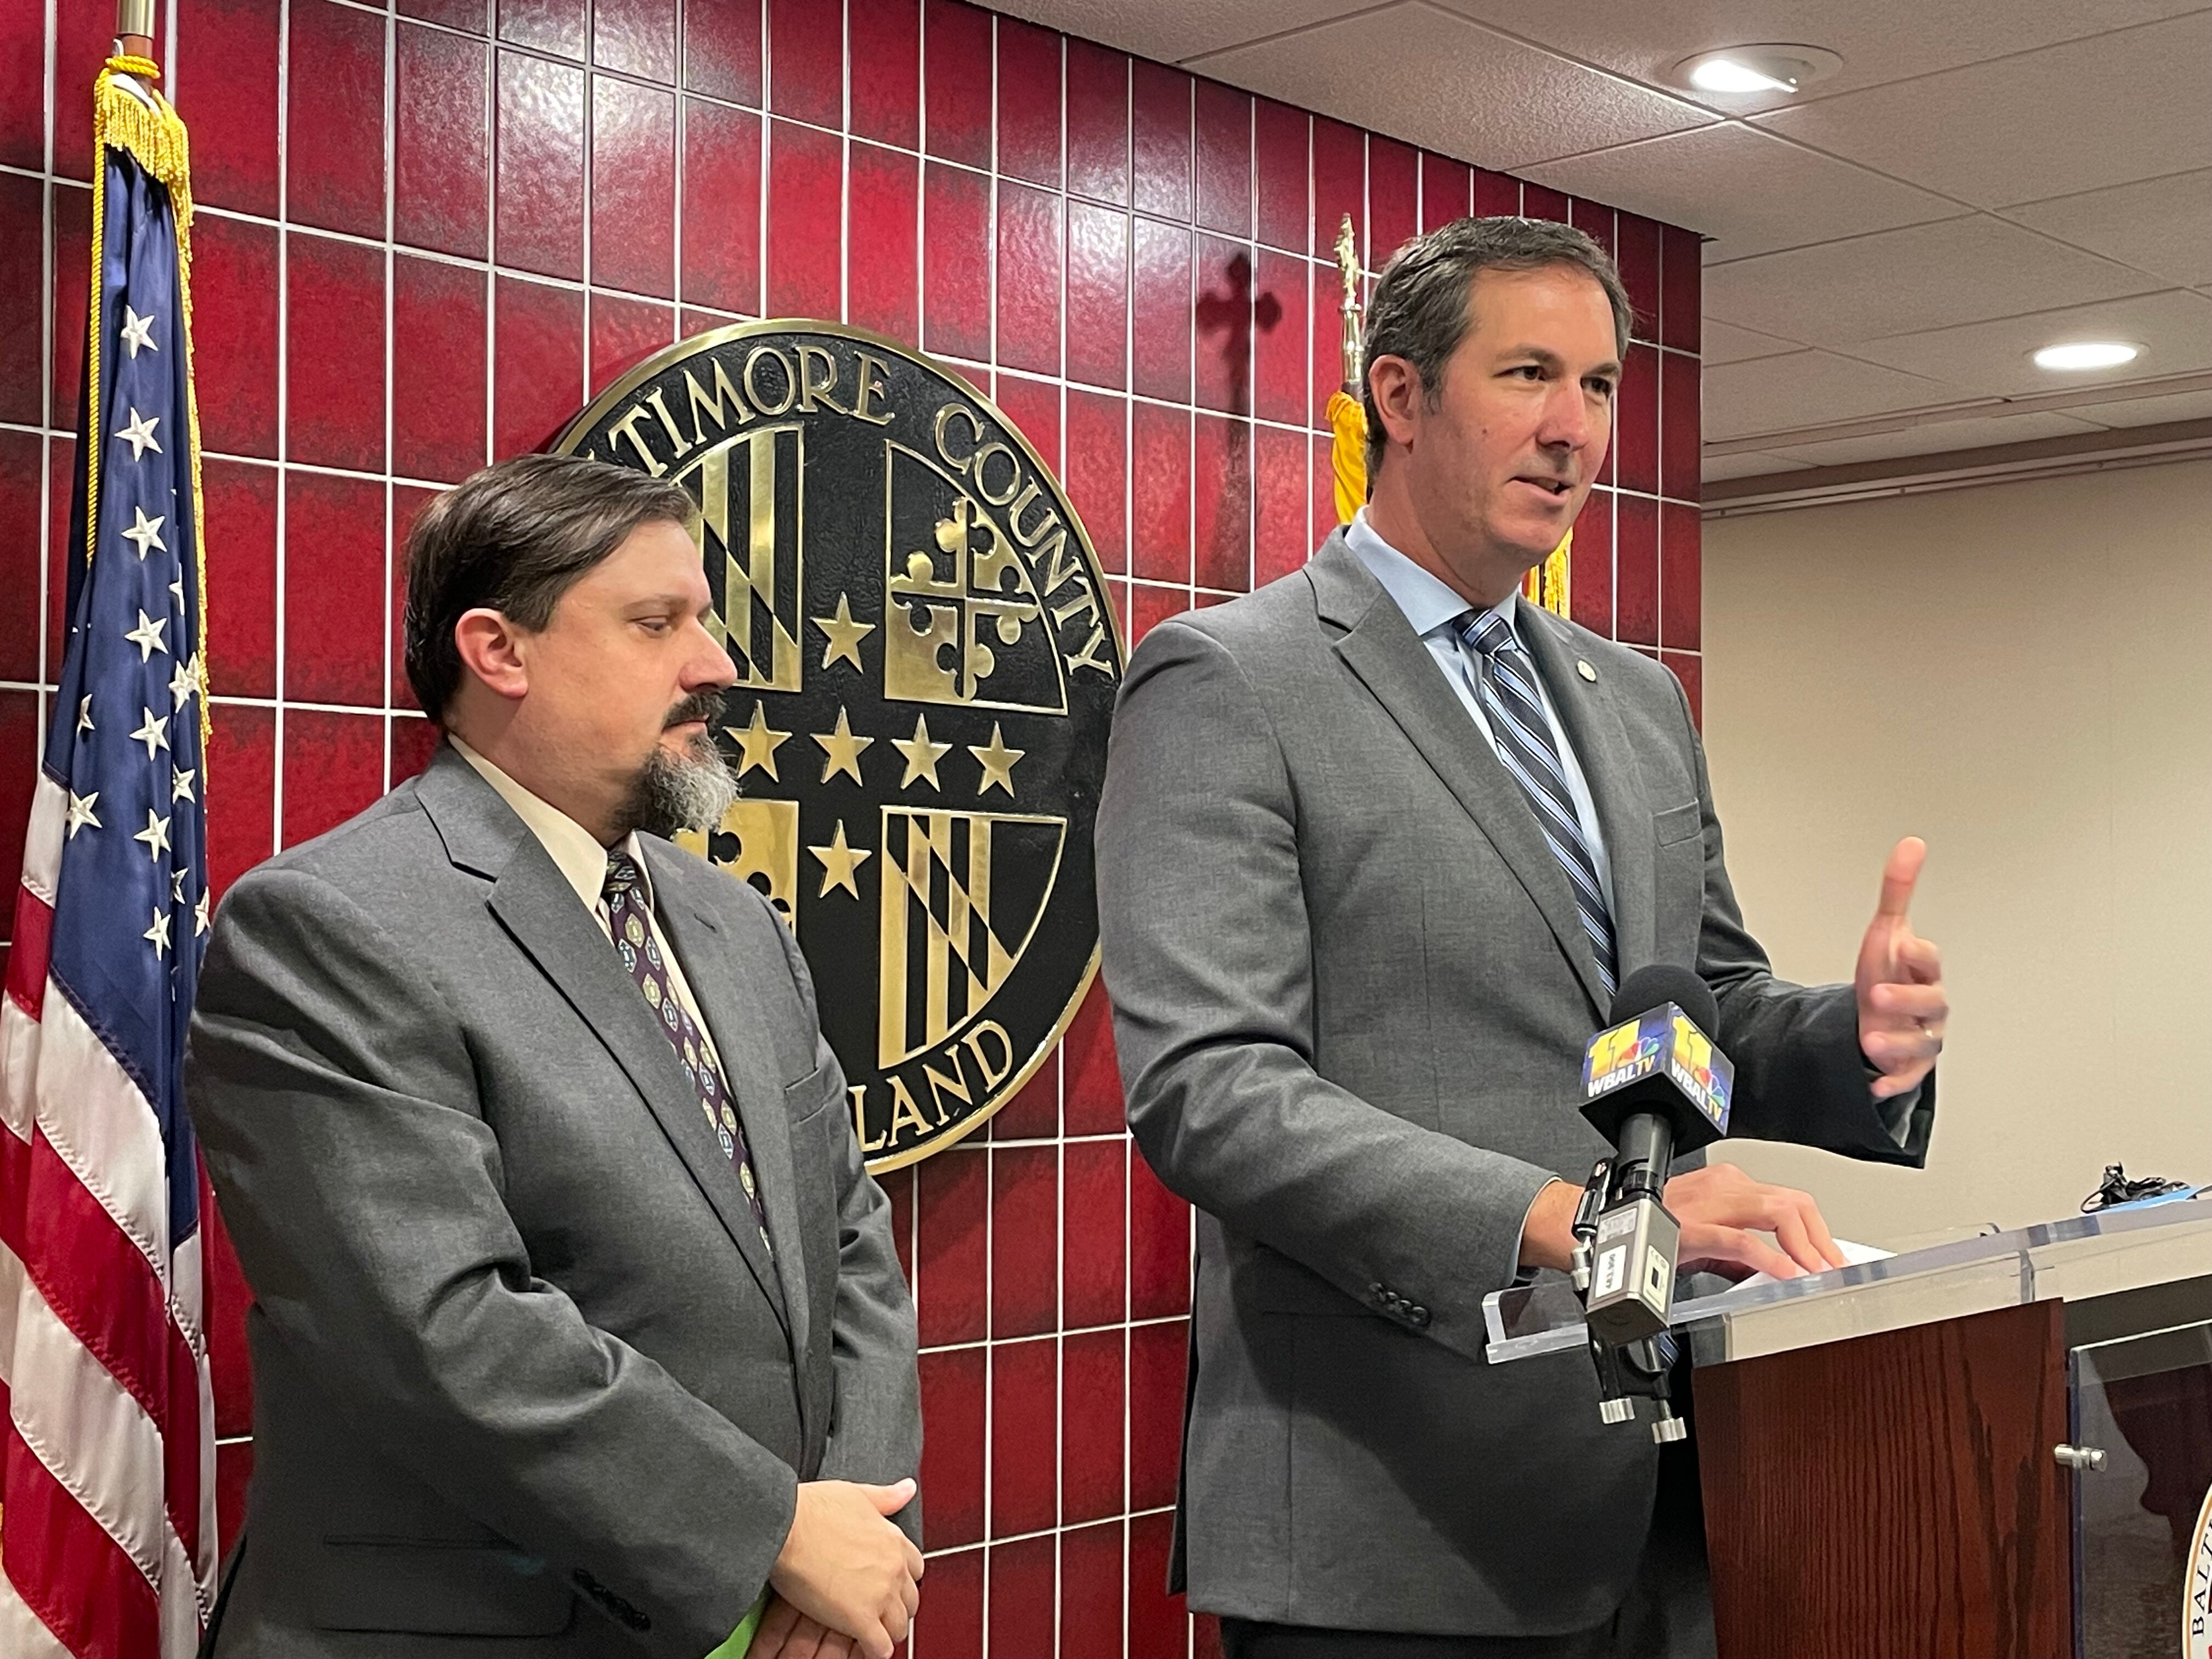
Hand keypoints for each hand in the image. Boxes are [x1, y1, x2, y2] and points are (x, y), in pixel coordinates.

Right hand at [768, 1479, 921, 1658]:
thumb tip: (907, 1488)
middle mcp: (892, 1568)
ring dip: (888, 1631)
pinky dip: (875, 1651)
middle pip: (911, 1600)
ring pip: (899, 1626)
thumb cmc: (812, 1510)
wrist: (788, 1526)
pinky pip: (879, 1647)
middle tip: (882, 1612)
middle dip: (898, 1608)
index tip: (891, 1584)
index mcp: (893, 1540)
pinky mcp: (860, 1619)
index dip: (903, 1579)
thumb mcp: (857, 1494)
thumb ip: (886, 1497)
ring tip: (874, 1633)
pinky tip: (867, 1649)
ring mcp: (879, 1594)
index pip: (916, 1568)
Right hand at [1665, 1162, 1846, 1280]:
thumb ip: (1739, 1251)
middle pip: (1793, 1202)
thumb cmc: (1651, 1227)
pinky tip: (1784, 1274)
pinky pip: (1742, 1240)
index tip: (1830, 1257)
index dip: (1817, 1230)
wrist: (1608, 1228)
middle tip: (1834, 1268)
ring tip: (1816, 1271)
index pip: (1789, 1200)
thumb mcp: (1705, 1235)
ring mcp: (1710, 1204)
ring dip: (1805, 1245)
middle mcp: (1724, 1186)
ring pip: (1777, 1212)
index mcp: (1728, 1185)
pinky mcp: (1694, 1228)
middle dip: (1821, 1237)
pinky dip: (1770, 1258)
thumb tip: (1771, 1270)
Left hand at [1855, 837, 1946, 1100]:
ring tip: (1870, 1040)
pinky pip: (1907, 1079)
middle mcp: (1929, 1007)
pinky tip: (1875, 1084)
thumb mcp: (1886, 932)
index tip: (1899, 944)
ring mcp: (1921, 1037)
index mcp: (1924, 972)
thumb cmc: (1887, 973)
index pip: (1929, 960)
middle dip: (1908, 1000)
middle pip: (1932, 1004)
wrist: (1877, 1017)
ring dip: (1898, 1044)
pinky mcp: (1908, 1066)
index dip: (1917, 953)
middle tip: (1877, 995)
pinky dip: (1893, 1082)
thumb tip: (1911, 845)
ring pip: (1922, 1044)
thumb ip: (1898, 891)